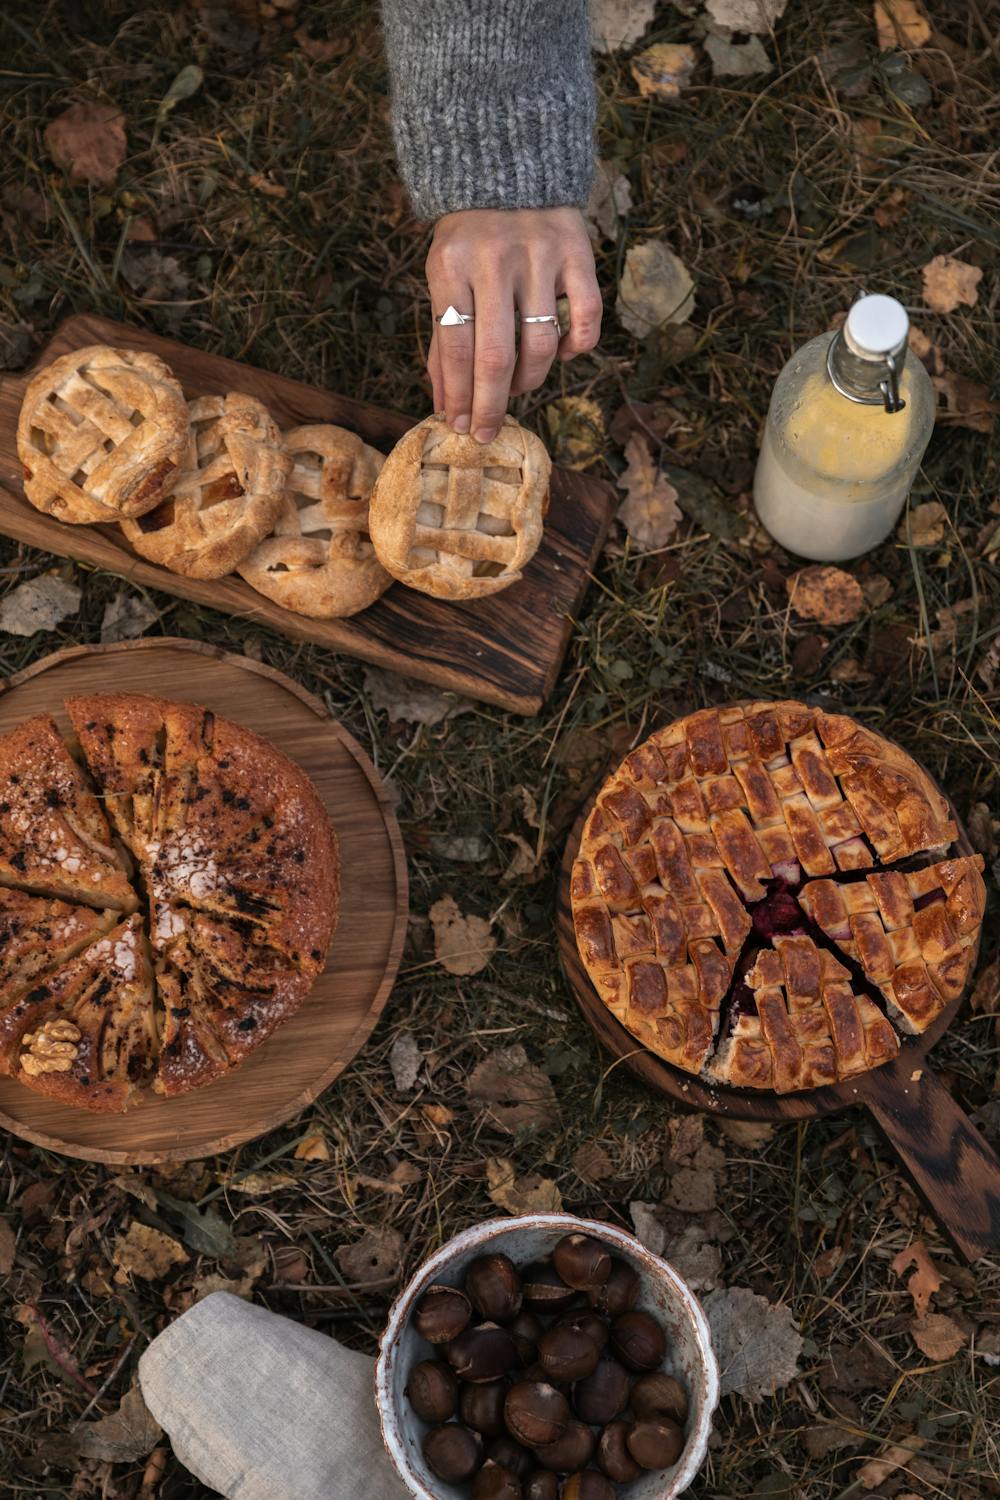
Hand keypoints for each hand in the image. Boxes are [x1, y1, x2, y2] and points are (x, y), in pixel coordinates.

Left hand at [425, 206, 601, 443]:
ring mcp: (541, 255)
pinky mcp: (578, 252)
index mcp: (452, 265)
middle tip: (487, 433)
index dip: (458, 395)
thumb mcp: (444, 276)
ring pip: (541, 344)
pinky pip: (587, 318)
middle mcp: (496, 259)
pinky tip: (561, 355)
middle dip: (491, 405)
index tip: (459, 426)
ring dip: (530, 380)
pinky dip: (575, 348)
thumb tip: (445, 404)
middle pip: (497, 355)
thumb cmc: (469, 237)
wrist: (507, 164)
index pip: (456, 347)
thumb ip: (444, 338)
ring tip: (518, 388)